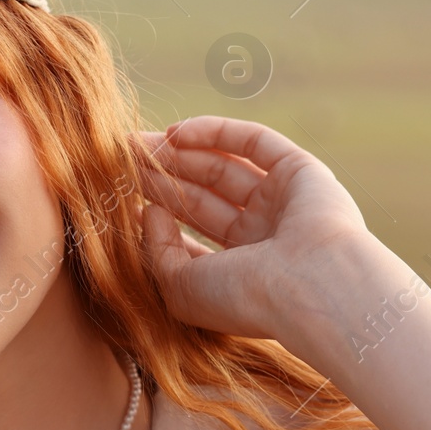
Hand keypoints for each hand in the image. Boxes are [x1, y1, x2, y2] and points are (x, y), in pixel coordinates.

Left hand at [137, 116, 375, 340]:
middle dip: (161, 177)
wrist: (310, 286)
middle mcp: (264, 236)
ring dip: (179, 154)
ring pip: (222, 167)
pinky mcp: (302, 171)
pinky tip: (176, 133)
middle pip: (201, 196)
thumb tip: (147, 211)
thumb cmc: (243, 297)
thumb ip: (156, 249)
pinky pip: (254, 141)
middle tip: (122, 159)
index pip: (192, 236)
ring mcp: (284, 202)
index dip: (157, 215)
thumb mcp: (179, 285)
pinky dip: (215, 132)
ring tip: (136, 145)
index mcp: (241, 270)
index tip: (120, 198)